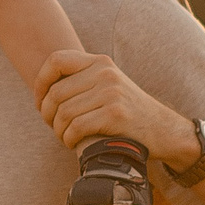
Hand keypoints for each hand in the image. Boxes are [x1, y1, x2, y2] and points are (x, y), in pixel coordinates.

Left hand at [33, 50, 196, 164]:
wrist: (163, 130)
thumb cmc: (127, 112)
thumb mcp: (108, 86)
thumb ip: (81, 80)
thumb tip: (42, 90)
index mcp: (100, 62)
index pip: (56, 60)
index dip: (40, 82)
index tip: (40, 102)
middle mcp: (105, 73)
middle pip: (55, 92)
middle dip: (48, 114)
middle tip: (54, 127)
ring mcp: (111, 93)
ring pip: (63, 112)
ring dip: (58, 131)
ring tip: (65, 137)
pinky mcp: (115, 115)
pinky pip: (75, 128)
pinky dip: (69, 139)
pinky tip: (74, 143)